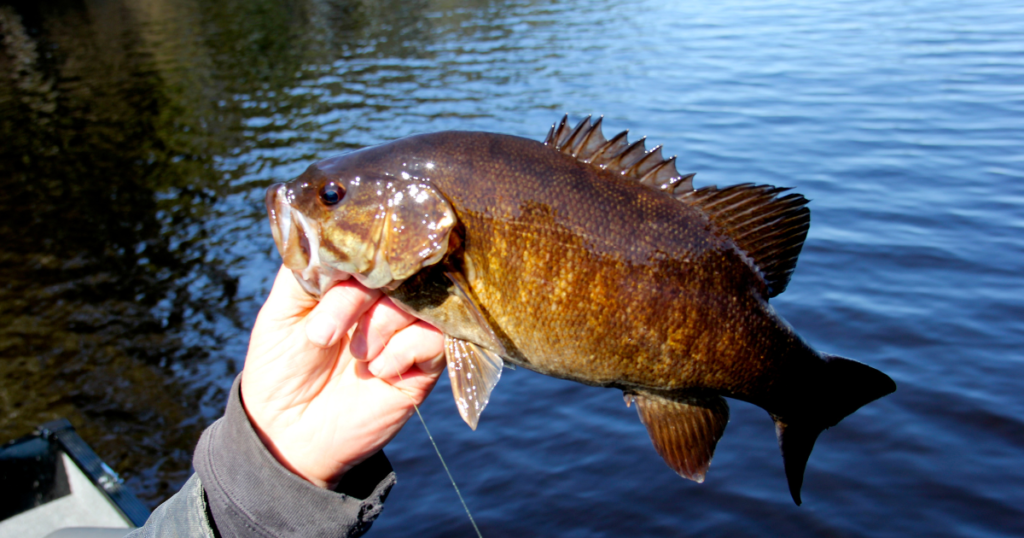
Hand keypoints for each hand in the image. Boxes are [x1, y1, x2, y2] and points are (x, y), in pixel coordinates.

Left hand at [240, 265, 445, 488]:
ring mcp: (406, 327)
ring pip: (420, 299)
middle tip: (326, 333)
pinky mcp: (425, 362)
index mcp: (351, 277)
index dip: (356, 256)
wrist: (289, 434)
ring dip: (381, 325)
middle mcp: (384, 297)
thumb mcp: (280, 310)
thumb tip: (338, 241)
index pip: (371, 244)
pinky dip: (403, 350)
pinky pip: (435, 337)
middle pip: (399, 267)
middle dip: (360, 297)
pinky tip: (378, 371)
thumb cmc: (281, 368)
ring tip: (356, 356)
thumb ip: (307, 270)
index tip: (333, 283)